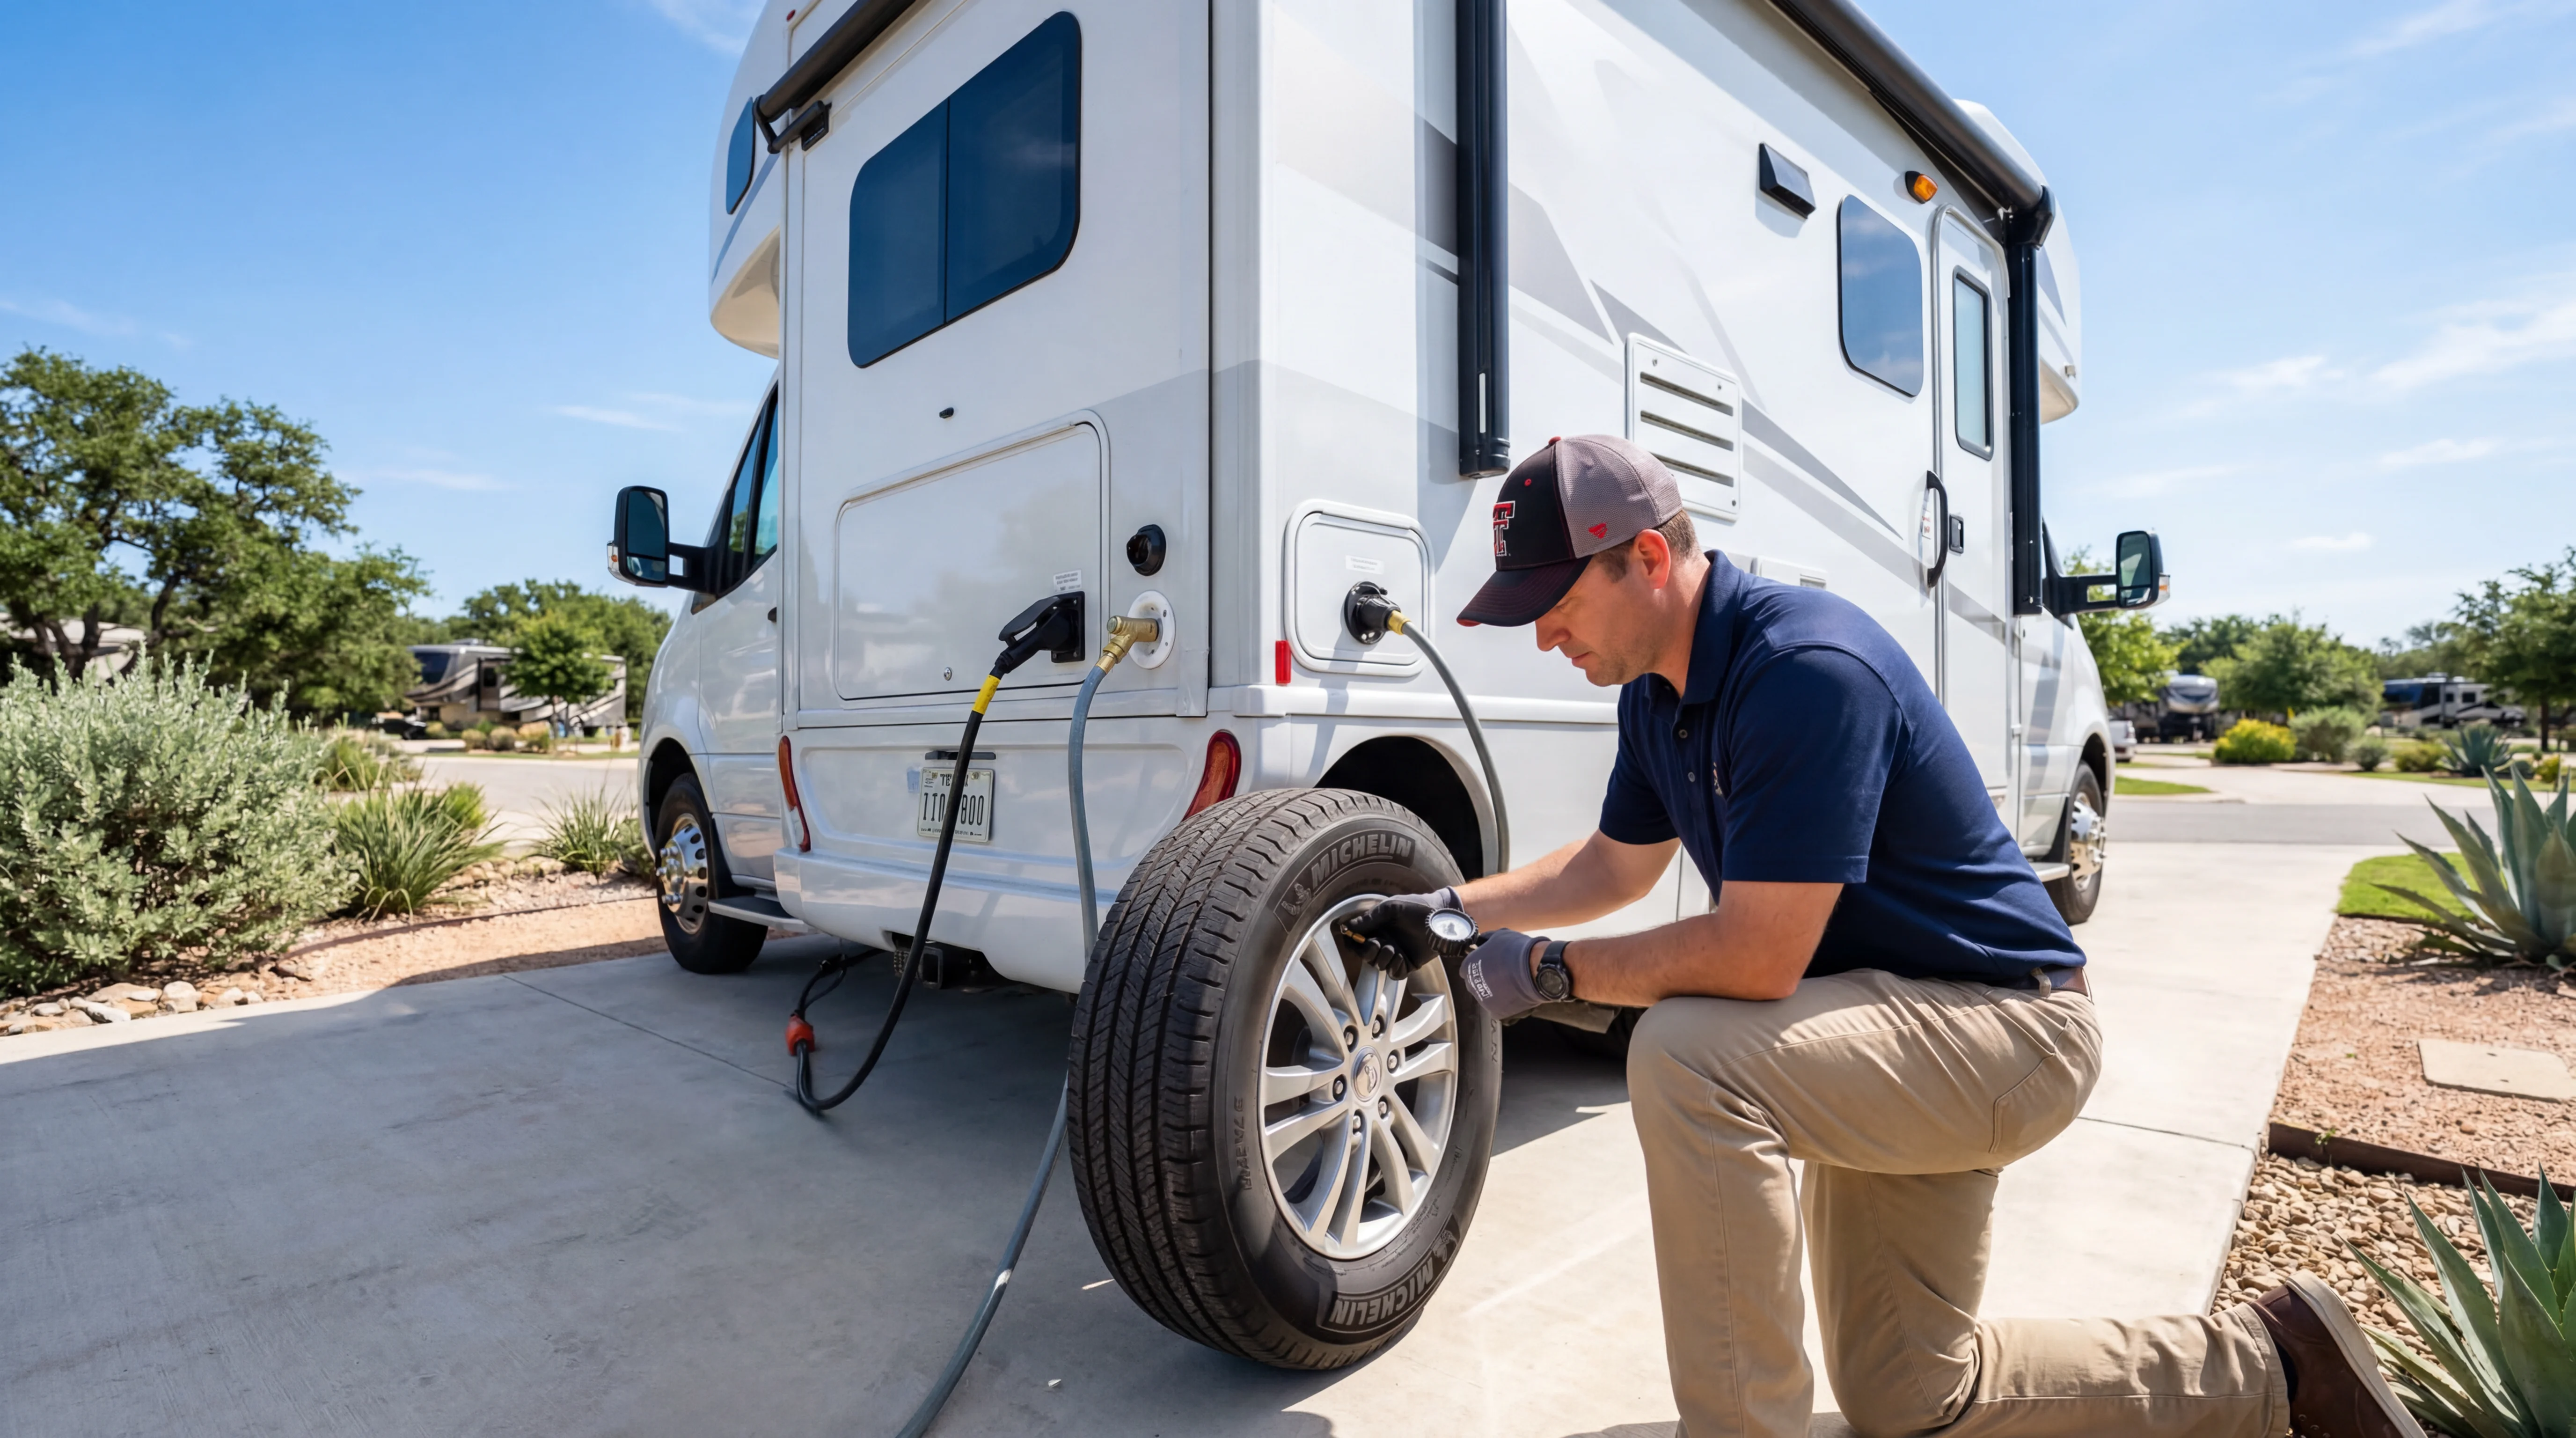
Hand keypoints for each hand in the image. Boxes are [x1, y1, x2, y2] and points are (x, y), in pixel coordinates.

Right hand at [1342, 888, 1460, 974]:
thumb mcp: (1391, 908)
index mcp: (1376, 928)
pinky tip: (1402, 958)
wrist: (1441, 918)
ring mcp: (1395, 953)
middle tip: (1378, 944)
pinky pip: (1394, 973)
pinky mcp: (1408, 964)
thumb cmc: (1417, 907)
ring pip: (1378, 965)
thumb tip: (1347, 926)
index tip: (1355, 941)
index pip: (1356, 940)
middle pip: (1364, 955)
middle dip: (1368, 952)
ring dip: (1384, 959)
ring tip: (1395, 949)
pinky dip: (1395, 968)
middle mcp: (1383, 941)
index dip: (1353, 942)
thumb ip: (1370, 918)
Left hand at [1457, 930, 1547, 1021]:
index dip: (1481, 965)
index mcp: (1467, 967)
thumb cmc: (1513, 949)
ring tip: (1512, 984)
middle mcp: (1471, 986)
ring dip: (1497, 991)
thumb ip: (1487, 940)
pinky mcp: (1496, 1012)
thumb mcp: (1498, 936)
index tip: (1492, 963)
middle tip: (1503, 973)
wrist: (1532, 968)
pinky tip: (1515, 995)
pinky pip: (1499, 1007)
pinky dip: (1506, 1003)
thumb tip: (1482, 942)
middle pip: (1477, 983)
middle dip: (1488, 979)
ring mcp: (1483, 1000)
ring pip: (1488, 996)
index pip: (1469, 968)